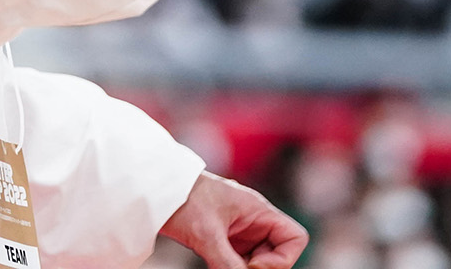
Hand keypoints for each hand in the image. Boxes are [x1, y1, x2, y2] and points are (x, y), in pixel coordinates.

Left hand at [160, 172, 308, 268]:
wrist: (155, 189)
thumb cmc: (182, 198)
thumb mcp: (206, 234)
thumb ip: (227, 262)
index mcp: (258, 210)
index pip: (295, 238)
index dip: (282, 258)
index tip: (253, 263)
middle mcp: (254, 221)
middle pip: (278, 253)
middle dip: (263, 267)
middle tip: (236, 268)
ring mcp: (240, 232)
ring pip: (259, 261)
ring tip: (221, 265)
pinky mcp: (224, 241)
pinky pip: (239, 262)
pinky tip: (216, 266)